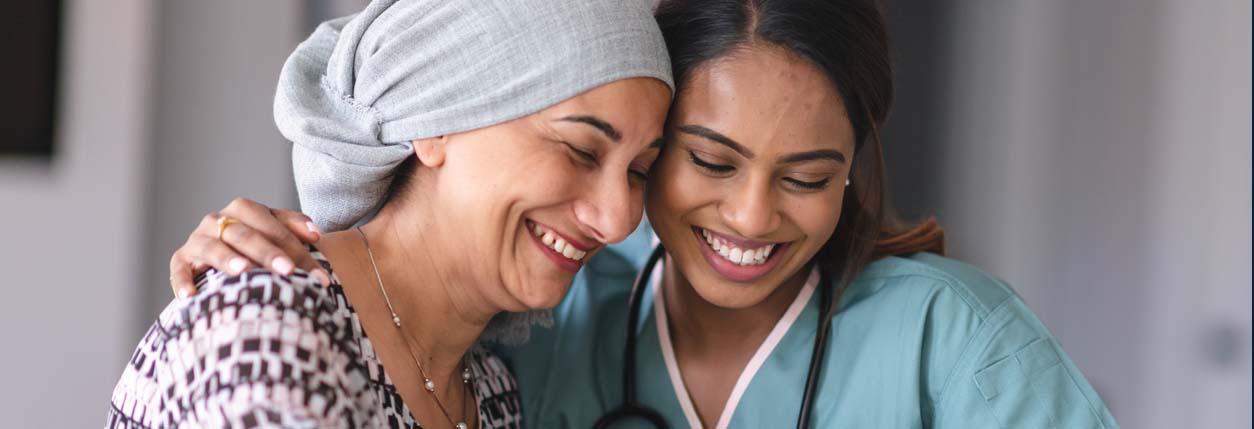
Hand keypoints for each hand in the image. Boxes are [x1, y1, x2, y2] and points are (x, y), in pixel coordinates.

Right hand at [169, 197, 330, 298]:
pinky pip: (179, 269)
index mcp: (244, 210)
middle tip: (289, 271)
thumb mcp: (277, 233)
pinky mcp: (181, 260)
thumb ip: (296, 228)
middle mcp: (219, 220)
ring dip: (228, 259)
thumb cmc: (259, 247)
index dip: (298, 249)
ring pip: (213, 247)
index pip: (274, 227)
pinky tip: (190, 296)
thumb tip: (315, 235)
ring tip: (244, 270)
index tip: (319, 276)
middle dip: (269, 253)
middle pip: (245, 235)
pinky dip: (183, 281)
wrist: (225, 259)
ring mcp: (198, 239)